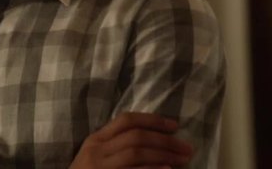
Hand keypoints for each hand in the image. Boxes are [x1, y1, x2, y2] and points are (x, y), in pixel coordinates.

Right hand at [70, 112, 193, 167]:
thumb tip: (154, 139)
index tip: (174, 125)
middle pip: (136, 137)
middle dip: (165, 140)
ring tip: (183, 159)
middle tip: (187, 147)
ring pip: (136, 153)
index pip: (126, 120)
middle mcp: (97, 150)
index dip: (153, 120)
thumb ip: (116, 144)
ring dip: (164, 154)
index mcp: (96, 139)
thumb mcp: (97, 155)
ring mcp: (102, 167)